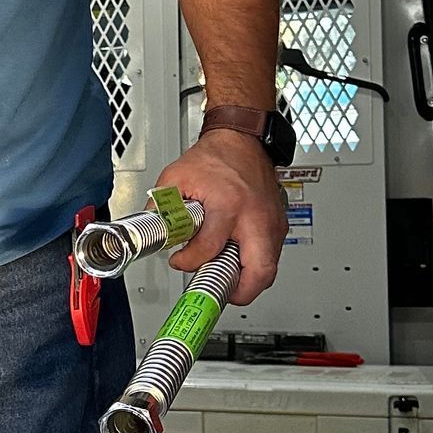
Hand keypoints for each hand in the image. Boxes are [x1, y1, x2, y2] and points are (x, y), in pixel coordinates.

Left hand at [153, 129, 286, 304]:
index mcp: (228, 204)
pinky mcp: (280, 225)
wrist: (243, 140)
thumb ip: (161, 206)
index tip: (180, 262)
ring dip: (248, 280)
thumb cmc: (215, 157)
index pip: (209, 249)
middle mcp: (255, 217)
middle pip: (259, 272)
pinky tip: (235, 259)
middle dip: (239, 292)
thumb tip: (152, 230)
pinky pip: (271, 256)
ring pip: (270, 269)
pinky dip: (255, 265)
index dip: (189, 262)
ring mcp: (272, 223)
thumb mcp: (176, 177)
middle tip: (218, 291)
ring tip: (223, 275)